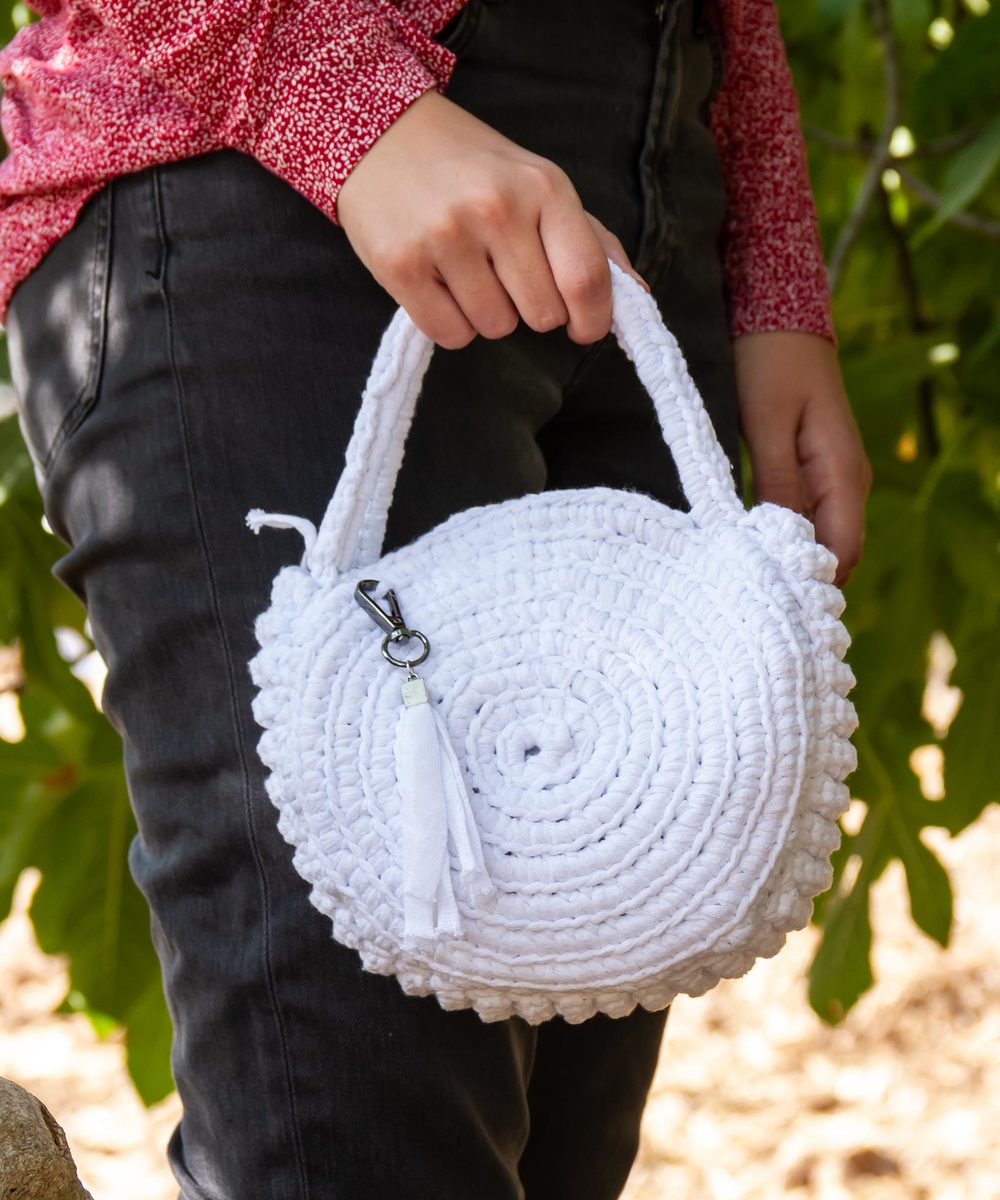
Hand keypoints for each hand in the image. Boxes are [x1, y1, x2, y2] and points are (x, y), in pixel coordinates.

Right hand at [335, 87, 649, 349]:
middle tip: (504, 274)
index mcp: (543, 186)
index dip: (592, 319)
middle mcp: (496, 208)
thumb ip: (588, 240)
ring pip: (495, 328)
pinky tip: (438, 283)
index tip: (583, 328)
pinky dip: (449, 323)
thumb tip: (634, 294)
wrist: (378, 134)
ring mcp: (445, 237)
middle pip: (543, 314)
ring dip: (487, 314)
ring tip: (465, 270)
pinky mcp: (400, 266)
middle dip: (530, 308)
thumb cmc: (470, 167)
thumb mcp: (536, 183)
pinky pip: (451, 335)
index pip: (586, 279)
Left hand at [733, 331, 872, 588]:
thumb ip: (776, 483)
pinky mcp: (816, 472)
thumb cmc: (770, 368)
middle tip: (748, 592)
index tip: (768, 596)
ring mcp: (834, 478)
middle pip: (836, 552)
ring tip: (744, 573)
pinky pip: (809, 517)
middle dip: (800, 575)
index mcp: (843, 474)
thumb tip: (778, 541)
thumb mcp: (765, 425)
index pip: (842, 551)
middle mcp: (848, 482)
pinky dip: (785, 533)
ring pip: (822, 537)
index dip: (810, 580)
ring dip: (790, 555)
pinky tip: (751, 542)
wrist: (779, 322)